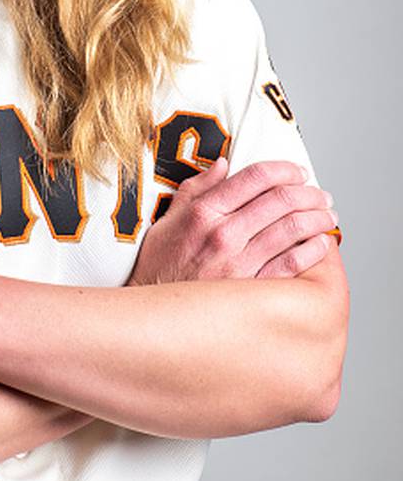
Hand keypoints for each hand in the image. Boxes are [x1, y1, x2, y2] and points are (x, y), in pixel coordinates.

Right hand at [129, 158, 337, 285]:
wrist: (153, 316)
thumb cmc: (160, 268)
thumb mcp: (168, 219)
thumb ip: (197, 188)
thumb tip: (222, 164)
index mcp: (204, 212)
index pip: (254, 177)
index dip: (283, 169)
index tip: (296, 171)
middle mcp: (224, 234)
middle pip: (280, 200)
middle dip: (308, 192)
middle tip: (320, 193)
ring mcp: (239, 263)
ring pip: (292, 229)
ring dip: (317, 217)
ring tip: (327, 215)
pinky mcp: (251, 290)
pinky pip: (293, 264)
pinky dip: (313, 250)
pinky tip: (321, 244)